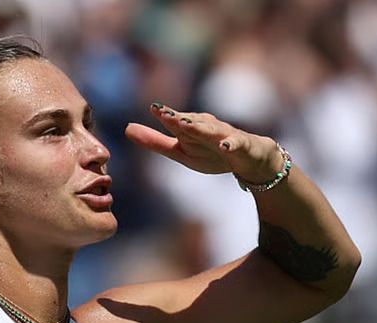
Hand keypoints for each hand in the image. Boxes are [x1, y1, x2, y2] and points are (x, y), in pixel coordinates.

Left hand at [125, 103, 282, 181]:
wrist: (250, 159)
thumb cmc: (212, 153)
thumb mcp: (181, 152)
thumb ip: (155, 142)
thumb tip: (127, 128)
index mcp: (190, 128)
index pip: (175, 122)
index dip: (165, 115)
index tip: (153, 108)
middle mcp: (206, 127)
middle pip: (191, 122)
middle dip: (178, 117)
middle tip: (163, 113)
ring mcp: (224, 135)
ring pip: (211, 130)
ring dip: (200, 127)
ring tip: (186, 125)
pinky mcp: (241, 145)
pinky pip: (235, 144)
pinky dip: (230, 145)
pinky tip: (224, 147)